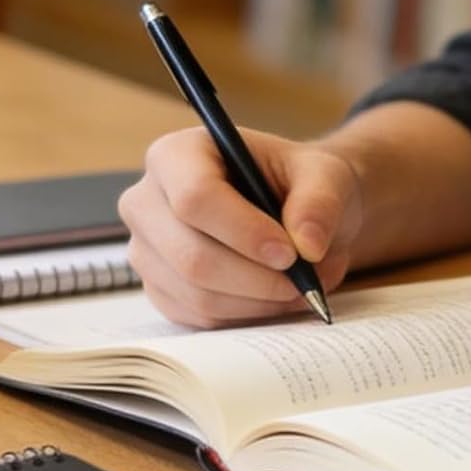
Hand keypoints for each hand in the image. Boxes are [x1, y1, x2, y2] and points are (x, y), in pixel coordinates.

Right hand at [119, 126, 363, 327]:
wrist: (296, 207)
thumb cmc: (300, 181)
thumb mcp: (323, 174)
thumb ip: (319, 201)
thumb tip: (308, 245)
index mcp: (178, 154)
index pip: (195, 197)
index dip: (244, 231)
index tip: (290, 252)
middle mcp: (147, 202)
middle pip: (191, 255)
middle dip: (256, 277)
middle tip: (305, 279)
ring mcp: (147, 250)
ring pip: (197, 293)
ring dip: (259, 299)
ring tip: (305, 283)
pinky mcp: (159, 290)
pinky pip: (200, 316)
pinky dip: (248, 313)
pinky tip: (280, 295)